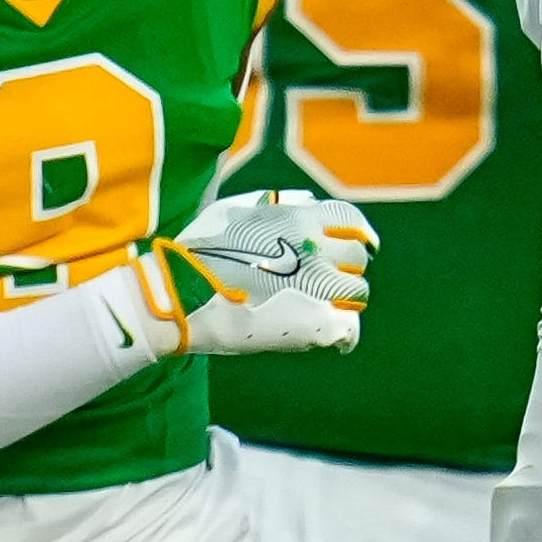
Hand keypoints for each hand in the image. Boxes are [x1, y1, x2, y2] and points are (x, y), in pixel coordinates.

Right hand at [134, 190, 373, 354]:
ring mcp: (318, 287)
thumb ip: (276, 203)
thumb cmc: (200, 250)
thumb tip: (309, 202)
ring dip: (345, 299)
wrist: (180, 292)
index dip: (358, 235)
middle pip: (357, 258)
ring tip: (325, 308)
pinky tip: (335, 339)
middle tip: (329, 280)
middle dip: (347, 267)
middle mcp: (317, 248)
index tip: (360, 246)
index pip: (353, 223)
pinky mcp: (313, 325)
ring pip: (357, 293)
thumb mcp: (238, 209)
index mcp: (302, 219)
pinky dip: (344, 335)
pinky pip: (349, 330)